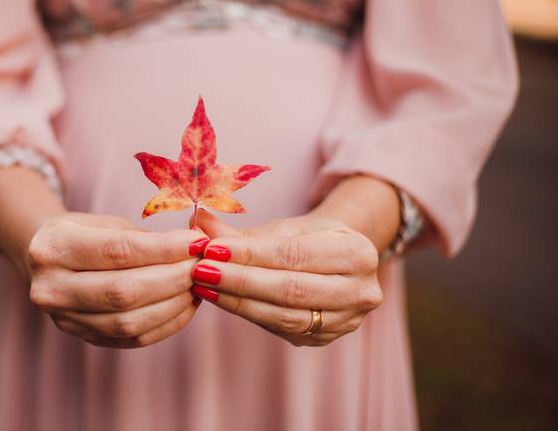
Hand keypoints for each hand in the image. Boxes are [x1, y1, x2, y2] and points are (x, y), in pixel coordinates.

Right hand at [27, 212, 207, 347]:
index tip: (196, 241)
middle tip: (202, 264)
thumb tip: (194, 245)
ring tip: (198, 283)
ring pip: (129, 322)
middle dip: (173, 278)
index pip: (117, 252)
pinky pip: (133, 339)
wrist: (45, 259)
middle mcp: (51, 289)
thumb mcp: (105, 222)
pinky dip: (167, 323)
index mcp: (52, 248)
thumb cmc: (83, 233)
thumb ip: (143, 237)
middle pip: (123, 291)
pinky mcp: (84, 338)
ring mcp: (64, 320)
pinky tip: (186, 304)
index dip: (163, 249)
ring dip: (174, 303)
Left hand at [190, 209, 382, 345]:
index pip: (293, 255)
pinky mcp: (323, 339)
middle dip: (240, 280)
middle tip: (201, 270)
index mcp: (358, 253)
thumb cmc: (309, 239)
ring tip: (203, 285)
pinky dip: (246, 312)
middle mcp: (360, 291)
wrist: (338, 263)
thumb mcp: (284, 228)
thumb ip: (242, 231)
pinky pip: (279, 328)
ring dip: (237, 301)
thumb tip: (198, 221)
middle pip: (290, 289)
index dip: (250, 254)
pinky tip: (220, 299)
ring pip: (283, 315)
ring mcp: (345, 321)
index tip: (211, 248)